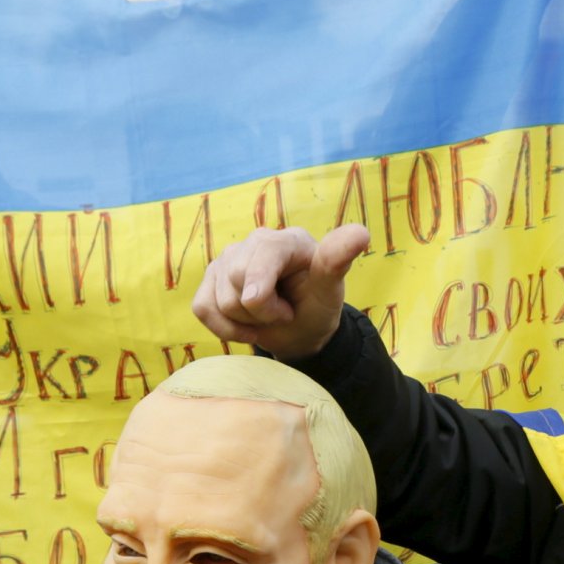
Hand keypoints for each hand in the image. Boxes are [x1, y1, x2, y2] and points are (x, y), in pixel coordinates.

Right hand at [191, 223, 370, 361]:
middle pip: (236, 283)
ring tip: (268, 317)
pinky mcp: (210, 280)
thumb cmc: (316, 307)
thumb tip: (360, 232)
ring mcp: (228, 258)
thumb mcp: (330, 290)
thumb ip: (336, 261)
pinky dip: (224, 328)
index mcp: (287, 240)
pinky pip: (202, 308)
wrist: (299, 331)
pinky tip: (247, 326)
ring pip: (219, 300)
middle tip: (283, 313)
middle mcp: (255, 241)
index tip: (285, 313)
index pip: (260, 257)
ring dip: (245, 322)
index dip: (264, 295)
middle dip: (261, 312)